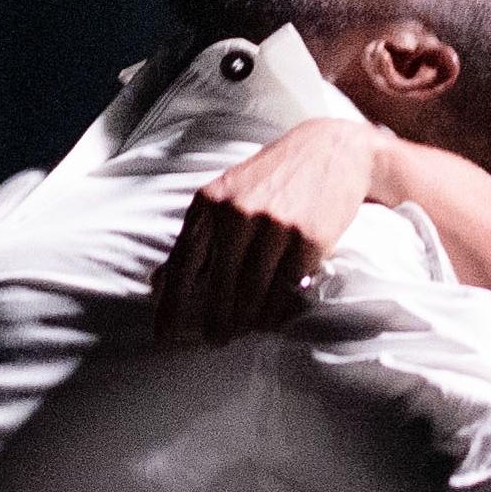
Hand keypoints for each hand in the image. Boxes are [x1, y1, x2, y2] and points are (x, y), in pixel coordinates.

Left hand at [149, 118, 376, 342]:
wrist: (331, 150)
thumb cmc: (273, 177)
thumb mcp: (228, 193)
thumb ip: (198, 234)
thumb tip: (159, 280)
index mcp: (211, 201)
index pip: (183, 261)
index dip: (171, 302)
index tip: (162, 333)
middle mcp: (239, 211)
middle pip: (219, 282)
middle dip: (215, 318)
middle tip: (214, 341)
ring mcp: (275, 225)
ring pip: (253, 289)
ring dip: (245, 318)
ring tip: (241, 333)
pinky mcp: (307, 238)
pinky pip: (285, 287)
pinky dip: (275, 309)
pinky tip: (270, 319)